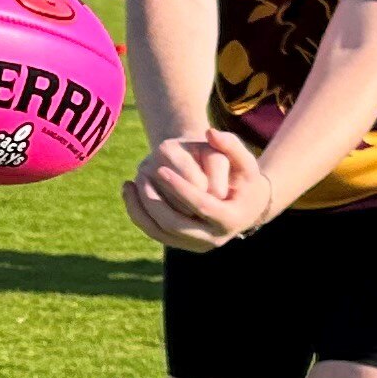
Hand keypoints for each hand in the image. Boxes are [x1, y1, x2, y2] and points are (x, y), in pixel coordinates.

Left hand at [124, 130, 264, 251]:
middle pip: (176, 224)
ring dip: (142, 208)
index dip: (180, 188)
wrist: (247, 205)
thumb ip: (231, 144)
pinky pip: (154, 233)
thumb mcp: (245, 161)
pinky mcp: (182, 244)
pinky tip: (129, 190)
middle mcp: (213, 238)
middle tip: (141, 173)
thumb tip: (210, 132)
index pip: (202, 206)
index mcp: (231, 219)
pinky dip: (139, 214)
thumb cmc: (245, 179)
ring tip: (132, 181)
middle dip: (155, 200)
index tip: (161, 168)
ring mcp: (196, 245)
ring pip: (160, 231)